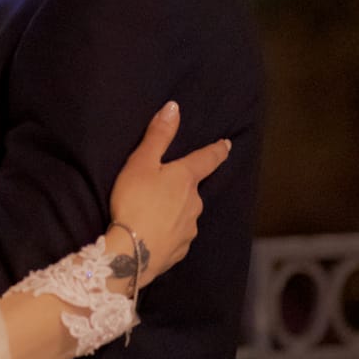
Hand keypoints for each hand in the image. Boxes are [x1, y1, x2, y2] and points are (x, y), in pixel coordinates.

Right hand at [108, 101, 231, 284]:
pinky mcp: (180, 249)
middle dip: (181, 187)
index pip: (207, 160)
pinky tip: (153, 234)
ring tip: (152, 213)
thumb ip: (158, 136)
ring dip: (173, 211)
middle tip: (161, 187)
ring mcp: (189, 228)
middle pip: (191, 190)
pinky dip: (167, 231)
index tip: (226, 145)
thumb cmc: (134, 201)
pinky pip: (176, 235)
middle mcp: (194, 203)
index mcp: (185, 179)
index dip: (217, 150)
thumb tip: (174, 107)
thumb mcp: (140, 163)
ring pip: (185, 213)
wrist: (131, 252)